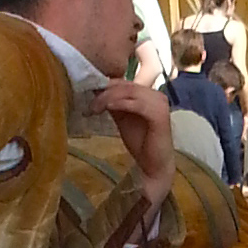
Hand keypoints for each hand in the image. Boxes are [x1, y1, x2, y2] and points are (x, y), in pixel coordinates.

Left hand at [96, 77, 174, 198]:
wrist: (154, 164)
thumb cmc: (140, 142)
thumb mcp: (121, 118)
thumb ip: (112, 103)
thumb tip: (95, 89)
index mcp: (148, 93)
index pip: (123, 82)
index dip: (104, 86)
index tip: (87, 94)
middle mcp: (156, 94)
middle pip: (125, 85)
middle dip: (104, 93)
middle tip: (89, 106)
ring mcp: (160, 103)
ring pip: (129, 92)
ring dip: (109, 98)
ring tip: (94, 109)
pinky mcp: (160, 115)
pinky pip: (138, 104)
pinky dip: (121, 104)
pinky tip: (108, 107)